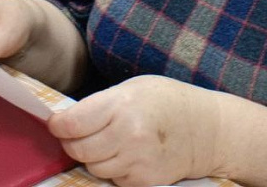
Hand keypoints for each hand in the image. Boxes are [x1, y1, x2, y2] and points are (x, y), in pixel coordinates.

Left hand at [47, 75, 223, 186]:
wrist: (210, 130)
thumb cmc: (169, 101)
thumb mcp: (133, 88)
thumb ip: (101, 104)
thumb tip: (67, 120)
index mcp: (122, 105)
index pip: (72, 123)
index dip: (58, 124)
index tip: (56, 122)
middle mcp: (128, 135)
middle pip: (78, 149)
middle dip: (71, 142)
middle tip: (77, 133)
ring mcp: (137, 161)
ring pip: (93, 167)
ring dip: (92, 156)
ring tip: (108, 141)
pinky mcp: (145, 182)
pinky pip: (113, 179)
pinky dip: (112, 169)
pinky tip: (125, 154)